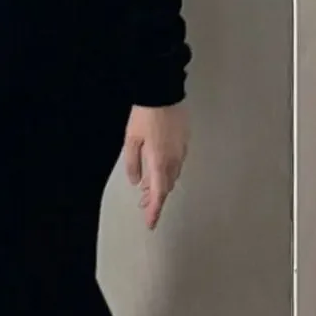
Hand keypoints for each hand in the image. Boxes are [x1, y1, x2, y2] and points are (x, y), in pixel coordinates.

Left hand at [124, 104, 188, 230]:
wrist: (164, 92)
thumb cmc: (145, 115)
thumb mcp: (131, 140)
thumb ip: (133, 163)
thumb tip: (136, 182)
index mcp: (160, 162)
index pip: (158, 193)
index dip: (154, 210)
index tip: (151, 224)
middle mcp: (174, 160)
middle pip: (166, 187)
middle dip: (155, 199)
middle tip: (144, 206)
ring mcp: (182, 151)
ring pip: (172, 176)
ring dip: (161, 186)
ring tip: (147, 190)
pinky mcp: (185, 142)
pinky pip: (176, 164)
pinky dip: (167, 172)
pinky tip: (158, 170)